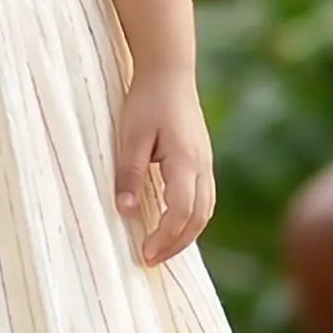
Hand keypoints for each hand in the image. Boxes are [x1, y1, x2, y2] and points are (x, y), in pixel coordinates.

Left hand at [113, 64, 214, 267]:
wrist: (169, 72)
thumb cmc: (146, 101)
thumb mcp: (130, 136)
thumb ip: (128, 174)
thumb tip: (125, 211)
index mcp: (185, 161)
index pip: (180, 212)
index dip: (163, 237)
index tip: (143, 253)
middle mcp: (202, 166)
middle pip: (197, 218)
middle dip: (175, 245)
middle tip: (149, 260)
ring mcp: (206, 164)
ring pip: (205, 211)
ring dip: (185, 236)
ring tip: (160, 250)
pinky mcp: (203, 160)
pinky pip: (204, 199)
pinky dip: (190, 219)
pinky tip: (172, 226)